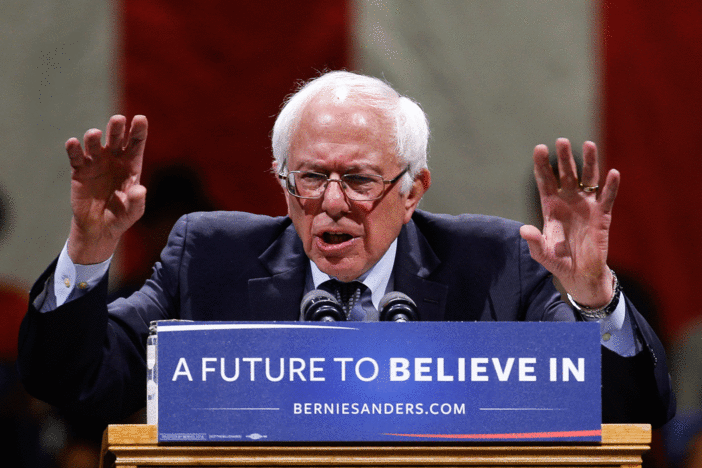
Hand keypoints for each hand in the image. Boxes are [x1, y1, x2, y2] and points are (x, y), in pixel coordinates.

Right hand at [66, 115, 147, 263]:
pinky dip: (73, 149)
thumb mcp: (133, 212)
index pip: (136, 143)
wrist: (99, 227)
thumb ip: (137, 201)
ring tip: (94, 134)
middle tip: (118, 119)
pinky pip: (76, 156)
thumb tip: (140, 190)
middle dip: (117, 128)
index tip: (140, 118)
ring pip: (94, 144)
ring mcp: (96, 162)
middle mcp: (114, 159)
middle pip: (116, 138)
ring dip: (93, 137)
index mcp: (132, 164)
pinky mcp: (79, 170)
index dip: (139, 130)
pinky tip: (73, 143)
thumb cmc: (121, 216)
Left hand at [519, 138, 619, 307]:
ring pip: (588, 179)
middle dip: (564, 158)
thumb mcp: (542, 253)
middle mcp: (568, 201)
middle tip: (561, 141)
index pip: (545, 181)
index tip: (539, 148)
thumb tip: (524, 229)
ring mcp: (586, 206)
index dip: (542, 165)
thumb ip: (533, 241)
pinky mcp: (602, 215)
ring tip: (589, 144)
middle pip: (566, 174)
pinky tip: (613, 173)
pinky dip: (610, 186)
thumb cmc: (558, 261)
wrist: (579, 274)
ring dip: (589, 162)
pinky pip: (607, 198)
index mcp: (551, 206)